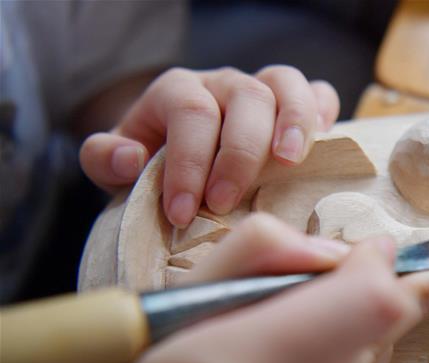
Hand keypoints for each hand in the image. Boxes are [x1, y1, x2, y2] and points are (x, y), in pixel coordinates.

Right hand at [0, 215, 428, 362]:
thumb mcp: (168, 298)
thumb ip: (260, 253)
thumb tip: (352, 253)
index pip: (369, 308)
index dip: (382, 270)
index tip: (373, 251)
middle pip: (374, 342)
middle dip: (361, 306)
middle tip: (321, 295)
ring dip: (350, 351)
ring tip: (284, 354)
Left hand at [79, 67, 339, 226]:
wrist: (183, 166)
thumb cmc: (154, 171)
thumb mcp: (116, 169)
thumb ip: (105, 161)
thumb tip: (131, 158)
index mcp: (179, 93)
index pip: (190, 111)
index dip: (188, 162)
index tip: (183, 213)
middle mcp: (224, 84)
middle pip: (245, 97)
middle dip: (237, 154)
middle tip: (225, 204)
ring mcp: (264, 91)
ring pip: (286, 84)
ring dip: (293, 123)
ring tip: (289, 163)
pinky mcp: (296, 108)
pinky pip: (320, 94)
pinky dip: (324, 115)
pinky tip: (320, 146)